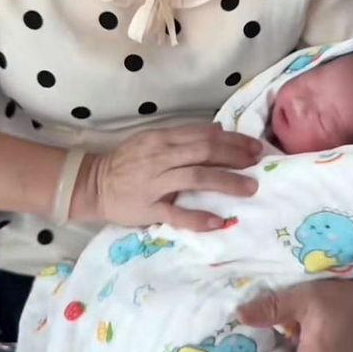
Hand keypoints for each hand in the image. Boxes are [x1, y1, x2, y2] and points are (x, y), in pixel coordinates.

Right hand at [73, 123, 260, 229]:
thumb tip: (218, 129)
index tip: (254, 146)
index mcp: (162, 138)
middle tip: (259, 163)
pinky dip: (199, 218)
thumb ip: (184, 135)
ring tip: (250, 188)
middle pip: (204, 152)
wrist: (94, 184)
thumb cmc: (127, 162)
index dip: (232, 140)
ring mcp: (154, 183)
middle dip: (235, 157)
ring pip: (196, 178)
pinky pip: (176, 213)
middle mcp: (161, 157)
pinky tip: (219, 222)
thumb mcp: (154, 140)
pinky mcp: (148, 208)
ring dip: (226, 182)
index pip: (204, 136)